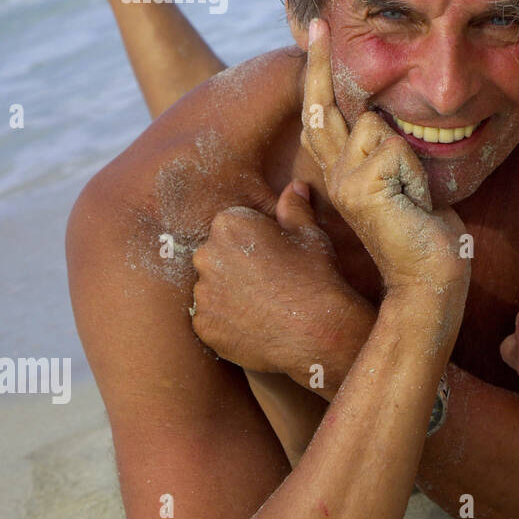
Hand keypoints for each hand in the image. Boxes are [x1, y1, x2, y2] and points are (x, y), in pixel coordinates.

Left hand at [190, 180, 374, 382]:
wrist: (316, 331)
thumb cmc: (316, 277)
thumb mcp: (310, 235)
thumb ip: (294, 208)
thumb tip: (295, 186)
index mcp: (229, 225)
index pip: (232, 226)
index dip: (255, 240)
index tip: (274, 255)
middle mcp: (206, 256)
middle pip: (217, 255)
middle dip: (237, 265)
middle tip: (270, 281)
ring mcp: (202, 294)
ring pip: (212, 288)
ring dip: (230, 293)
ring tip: (264, 305)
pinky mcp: (204, 326)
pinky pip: (212, 318)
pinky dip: (228, 321)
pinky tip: (256, 324)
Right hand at [300, 18, 468, 296]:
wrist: (430, 278)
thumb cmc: (428, 233)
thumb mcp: (407, 182)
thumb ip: (388, 152)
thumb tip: (384, 119)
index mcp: (343, 174)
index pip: (322, 116)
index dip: (315, 75)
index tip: (314, 32)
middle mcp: (335, 176)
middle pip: (322, 107)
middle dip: (317, 63)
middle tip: (316, 23)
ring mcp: (344, 182)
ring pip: (376, 126)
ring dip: (408, 154)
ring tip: (415, 192)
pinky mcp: (361, 189)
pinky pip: (394, 148)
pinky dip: (416, 172)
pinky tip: (416, 202)